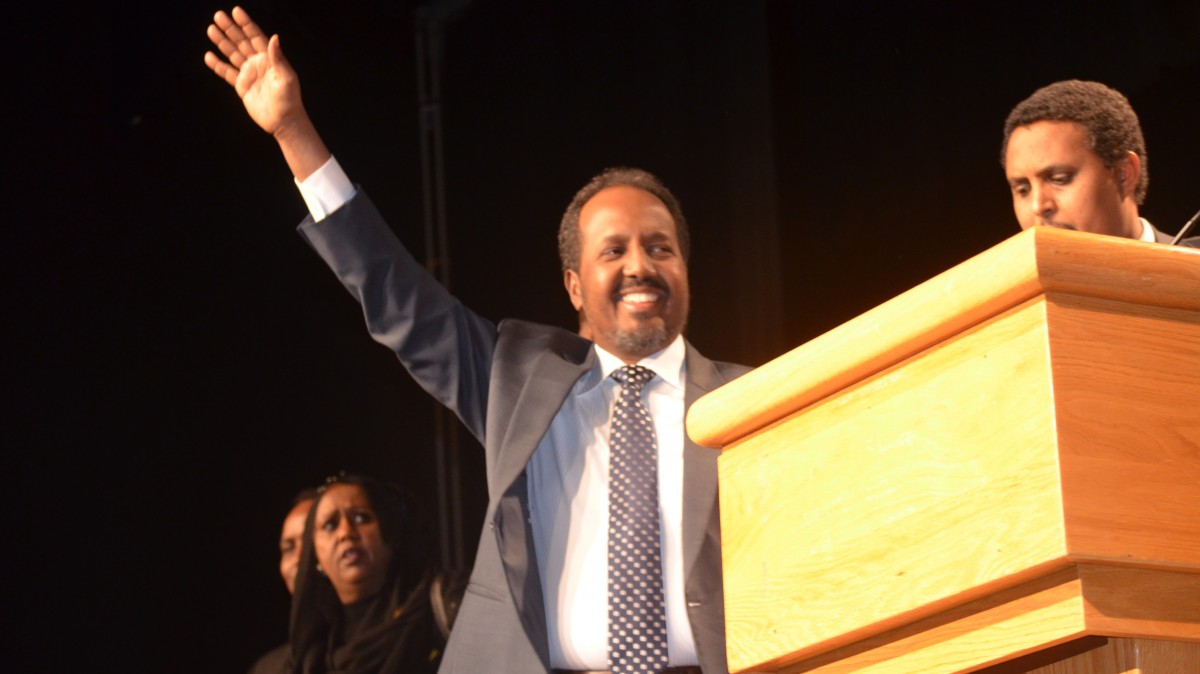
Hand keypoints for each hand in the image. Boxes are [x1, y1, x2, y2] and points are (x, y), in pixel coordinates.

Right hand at [204, 6, 301, 137]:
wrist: (283, 121)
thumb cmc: (289, 100)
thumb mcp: (286, 77)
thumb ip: (278, 57)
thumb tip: (274, 37)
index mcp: (270, 58)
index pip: (255, 37)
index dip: (246, 24)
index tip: (236, 11)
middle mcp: (258, 63)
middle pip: (241, 42)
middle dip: (230, 29)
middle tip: (218, 15)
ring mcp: (249, 74)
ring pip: (232, 54)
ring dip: (221, 42)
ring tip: (210, 29)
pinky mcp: (242, 86)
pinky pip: (227, 73)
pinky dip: (217, 65)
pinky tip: (208, 56)